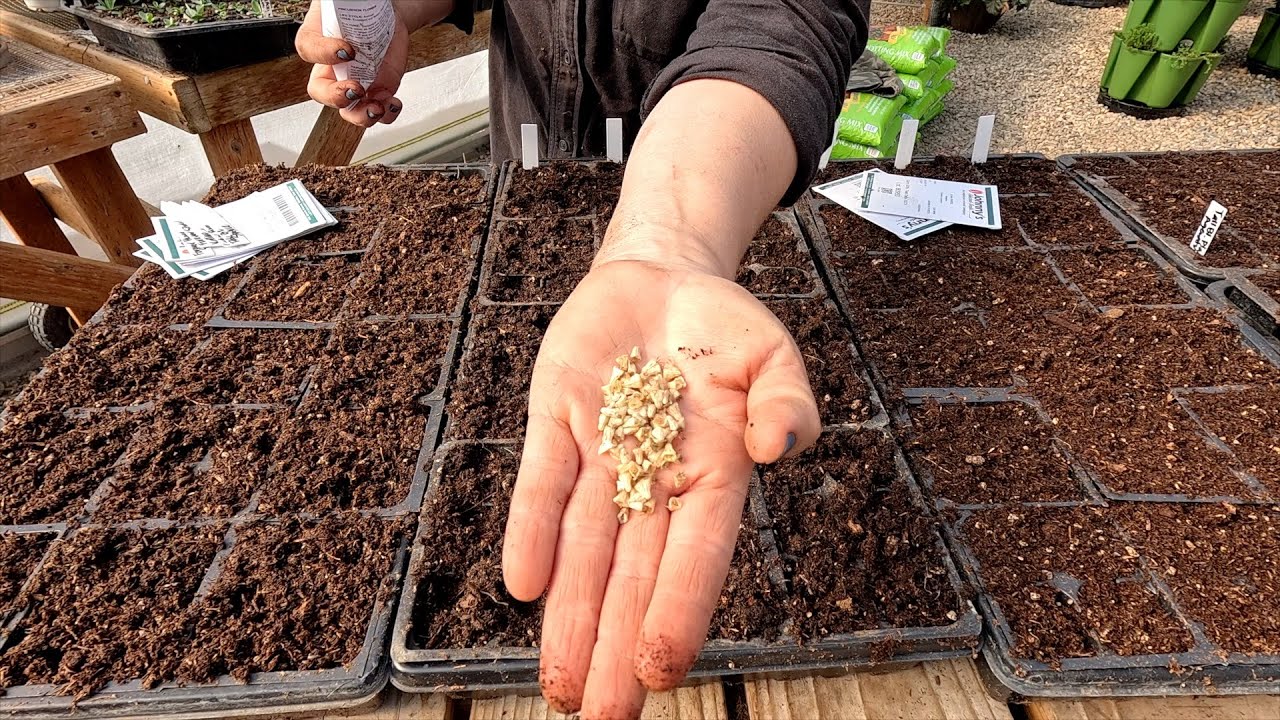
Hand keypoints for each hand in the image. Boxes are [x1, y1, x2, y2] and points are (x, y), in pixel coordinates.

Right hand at [294, 0, 409, 126]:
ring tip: (377, 106)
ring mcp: (355, 82)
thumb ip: (337, 6)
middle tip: (355, 89)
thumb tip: (339, 2)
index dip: (323, 53)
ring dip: (362, 115)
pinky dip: (388, 113)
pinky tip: (394, 102)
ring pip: (348, 111)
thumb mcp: (342, 3)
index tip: (347, 50)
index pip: (308, 49)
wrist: (386, 16)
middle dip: (336, 97)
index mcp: (318, 40)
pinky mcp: (377, 90)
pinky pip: (377, 111)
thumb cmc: (358, 8)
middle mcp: (333, 67)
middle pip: (321, 92)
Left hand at [503, 259, 820, 717]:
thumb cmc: (724, 330)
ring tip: (560, 686)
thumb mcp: (773, 357)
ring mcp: (600, 454)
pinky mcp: (554, 420)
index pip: (694, 555)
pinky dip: (532, 529)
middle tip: (600, 716)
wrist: (662, 279)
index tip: (662, 670)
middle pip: (630, 574)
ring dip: (569, 615)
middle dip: (613, 645)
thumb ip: (786, 403)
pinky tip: (526, 585)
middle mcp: (652, 480)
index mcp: (714, 475)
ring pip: (582, 547)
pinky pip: (542, 481)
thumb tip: (775, 448)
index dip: (677, 611)